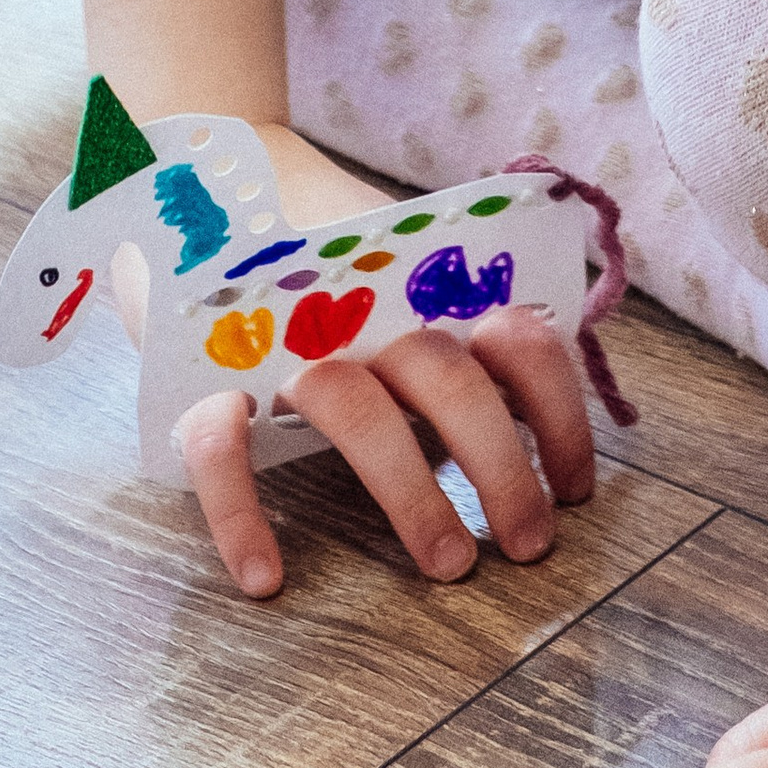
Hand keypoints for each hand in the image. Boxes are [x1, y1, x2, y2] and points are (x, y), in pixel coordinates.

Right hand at [161, 126, 596, 599]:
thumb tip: (542, 416)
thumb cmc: (316, 273)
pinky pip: (220, 441)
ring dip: (408, 489)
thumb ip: (459, 341)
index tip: (574, 489)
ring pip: (353, 406)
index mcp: (421, 293)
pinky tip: (262, 577)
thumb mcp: (398, 298)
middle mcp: (362, 310)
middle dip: (498, 463)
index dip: (556, 410)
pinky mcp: (201, 369)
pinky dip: (239, 510)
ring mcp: (281, 338)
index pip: (511, 337)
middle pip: (445, 376)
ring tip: (447, 568)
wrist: (193, 191)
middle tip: (527, 547)